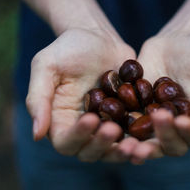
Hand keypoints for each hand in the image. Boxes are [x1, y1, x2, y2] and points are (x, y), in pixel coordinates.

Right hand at [26, 28, 138, 161]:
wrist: (98, 36)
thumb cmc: (68, 48)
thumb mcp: (46, 66)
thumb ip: (38, 98)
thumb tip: (37, 135)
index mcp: (60, 120)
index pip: (66, 142)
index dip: (78, 136)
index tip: (92, 118)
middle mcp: (83, 129)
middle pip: (90, 152)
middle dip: (102, 146)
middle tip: (115, 130)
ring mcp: (106, 125)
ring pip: (113, 150)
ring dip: (123, 151)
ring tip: (136, 144)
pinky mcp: (127, 118)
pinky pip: (133, 135)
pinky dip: (141, 140)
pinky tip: (153, 135)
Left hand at [128, 31, 189, 162]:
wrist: (180, 37)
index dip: (188, 132)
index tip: (179, 119)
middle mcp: (178, 126)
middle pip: (171, 144)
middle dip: (163, 138)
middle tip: (155, 120)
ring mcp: (155, 119)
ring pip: (147, 141)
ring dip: (137, 145)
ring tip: (127, 143)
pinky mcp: (135, 108)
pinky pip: (127, 123)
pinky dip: (119, 128)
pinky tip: (110, 125)